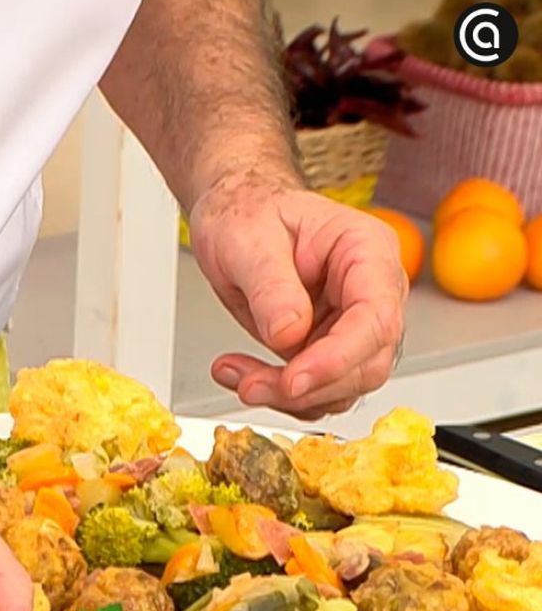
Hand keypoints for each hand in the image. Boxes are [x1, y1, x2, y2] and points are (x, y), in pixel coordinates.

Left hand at [189, 173, 407, 419]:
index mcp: (367, 253)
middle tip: (250, 386)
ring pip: (343, 387)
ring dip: (288, 396)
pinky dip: (277, 394)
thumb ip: (271, 286)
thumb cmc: (250, 213)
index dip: (338, 358)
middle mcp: (370, 292)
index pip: (376, 317)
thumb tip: (288, 334)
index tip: (293, 380)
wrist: (237, 216)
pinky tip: (239, 375)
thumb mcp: (249, 239)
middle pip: (367, 363)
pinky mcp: (324, 348)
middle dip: (309, 386)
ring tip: (234, 375)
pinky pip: (315, 390)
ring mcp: (349, 324)